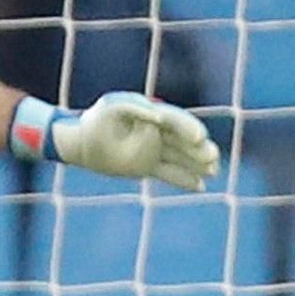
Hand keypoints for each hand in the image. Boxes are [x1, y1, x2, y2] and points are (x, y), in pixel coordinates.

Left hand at [51, 91, 218, 190]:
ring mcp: (152, 149)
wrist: (80, 142)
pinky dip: (183, 179)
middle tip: (212, 158)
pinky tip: (201, 186)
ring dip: (196, 164)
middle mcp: (156, 130)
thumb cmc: (95, 121)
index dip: (188, 127)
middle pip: (182, 140)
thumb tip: (159, 118)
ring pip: (179, 157)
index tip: (199, 137)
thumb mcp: (111, 109)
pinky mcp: (146, 165)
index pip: (174, 120)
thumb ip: (136, 110)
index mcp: (150, 112)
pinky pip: (168, 173)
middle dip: (197, 149)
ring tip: (213, 171)